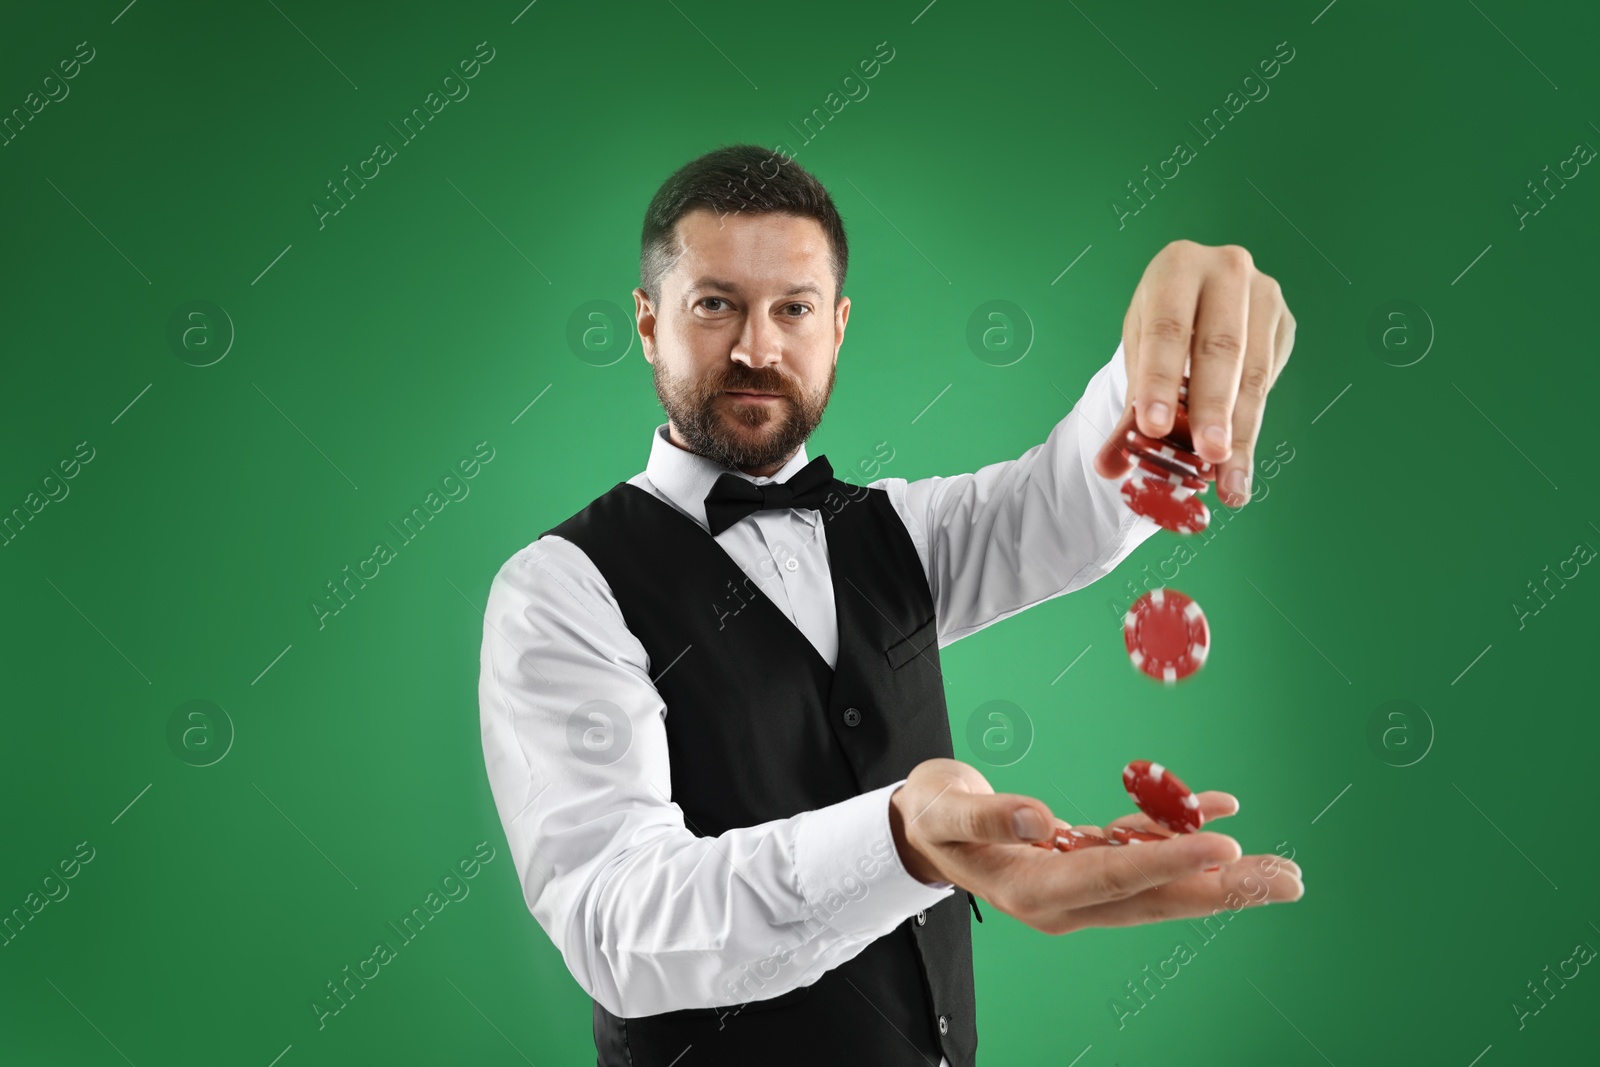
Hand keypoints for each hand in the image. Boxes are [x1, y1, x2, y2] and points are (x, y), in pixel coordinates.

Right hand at [889, 758, 1303, 935]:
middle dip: (1224, 888)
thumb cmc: (928, 816)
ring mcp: (1079, 885)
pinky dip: (1180, 833)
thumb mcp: (944, 812)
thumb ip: (989, 818)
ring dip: (1220, 874)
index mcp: (1034, 891)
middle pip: (1156, 895)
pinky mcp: (1084, 862)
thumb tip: (1040, 820)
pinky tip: (1221, 811)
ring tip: (1279, 869)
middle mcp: (1066, 899)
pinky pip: (1142, 851)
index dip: (1171, 861)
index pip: (1113, 875)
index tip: (1224, 848)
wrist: (917, 828)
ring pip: (1160, 881)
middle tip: (1288, 880)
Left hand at [1093, 240, 1296, 508]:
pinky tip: (1240, 464)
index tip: (1155, 428)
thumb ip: (1129, 411)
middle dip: (1213, 408)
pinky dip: (1253, 427)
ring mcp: (1264, 295)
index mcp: (1177, 267)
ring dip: (1242, 432)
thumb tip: (1109, 467)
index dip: (1160, 380)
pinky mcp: (1285, 324)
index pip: (1167, 329)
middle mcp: (1226, 271)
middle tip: (1207, 456)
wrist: (1198, 303)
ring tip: (1229, 480)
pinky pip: (1272, 381)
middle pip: (1220, 347)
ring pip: (1254, 371)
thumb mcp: (1139, 356)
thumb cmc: (1161, 330)